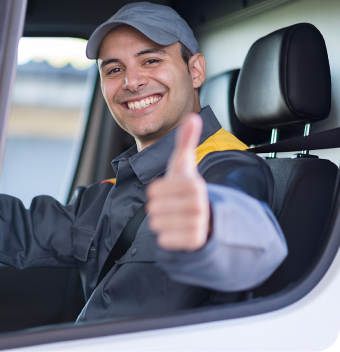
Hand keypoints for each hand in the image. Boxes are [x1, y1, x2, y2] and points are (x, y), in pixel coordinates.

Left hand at [146, 114, 210, 251]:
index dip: (156, 191)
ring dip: (161, 222)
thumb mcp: (184, 165)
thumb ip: (185, 141)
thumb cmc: (186, 188)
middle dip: (158, 207)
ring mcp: (197, 225)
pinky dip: (165, 237)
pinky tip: (176, 231)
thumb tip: (192, 116)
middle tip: (171, 206)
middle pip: (154, 208)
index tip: (168, 191)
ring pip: (157, 224)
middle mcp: (198, 205)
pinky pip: (164, 240)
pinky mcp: (194, 242)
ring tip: (174, 218)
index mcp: (193, 184)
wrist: (204, 218)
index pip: (154, 190)